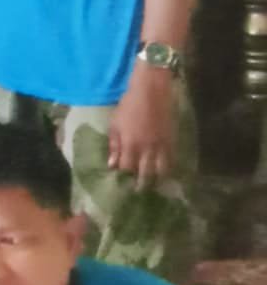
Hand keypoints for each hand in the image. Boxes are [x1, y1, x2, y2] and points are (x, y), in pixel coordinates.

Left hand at [109, 66, 175, 187]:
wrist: (152, 90)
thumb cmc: (129, 104)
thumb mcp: (115, 123)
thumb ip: (114, 144)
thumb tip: (112, 165)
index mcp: (130, 143)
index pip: (126, 168)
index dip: (123, 178)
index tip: (120, 186)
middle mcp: (146, 148)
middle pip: (145, 174)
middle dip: (141, 186)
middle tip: (137, 194)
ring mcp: (161, 146)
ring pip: (161, 171)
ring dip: (156, 181)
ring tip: (153, 189)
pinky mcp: (173, 141)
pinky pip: (171, 161)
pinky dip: (168, 170)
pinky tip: (165, 175)